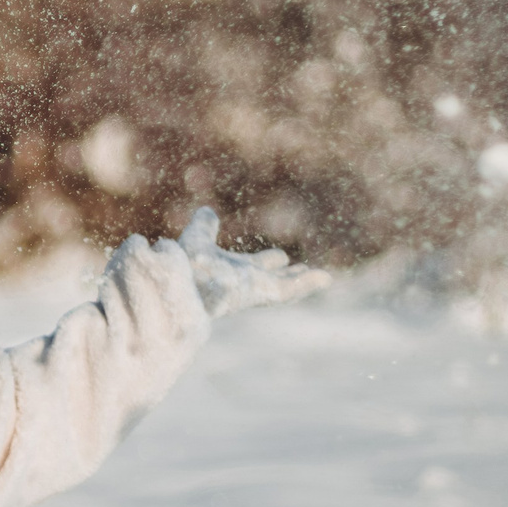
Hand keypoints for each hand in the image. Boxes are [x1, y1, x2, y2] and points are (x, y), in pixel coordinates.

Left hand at [177, 207, 332, 317]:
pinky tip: (325, 278)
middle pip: (272, 280)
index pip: (254, 267)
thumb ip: (204, 226)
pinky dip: (307, 284)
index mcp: (229, 270)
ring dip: (304, 282)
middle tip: (303, 270)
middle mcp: (244, 283)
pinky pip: (289, 291)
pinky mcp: (261, 294)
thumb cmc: (183, 263)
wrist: (182, 282)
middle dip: (288, 277)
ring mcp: (254, 291)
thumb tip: (207, 211)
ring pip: (285, 288)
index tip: (282, 258)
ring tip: (324, 278)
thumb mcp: (196, 238)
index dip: (267, 262)